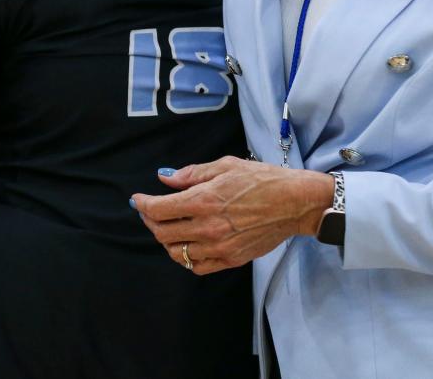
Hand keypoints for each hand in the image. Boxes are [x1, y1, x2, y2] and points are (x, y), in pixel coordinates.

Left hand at [131, 157, 334, 274]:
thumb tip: (164, 178)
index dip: (143, 205)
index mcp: (204, 200)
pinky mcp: (231, 259)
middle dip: (150, 221)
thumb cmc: (263, 179)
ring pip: (176, 252)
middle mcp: (208, 227)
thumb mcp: (226, 166)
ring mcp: (219, 246)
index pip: (159, 210)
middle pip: (163, 232)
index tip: (138, 200)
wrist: (295, 203)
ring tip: (168, 228)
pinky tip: (186, 245)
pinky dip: (185, 257)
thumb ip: (192, 174)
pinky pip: (197, 266)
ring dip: (166, 240)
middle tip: (150, 212)